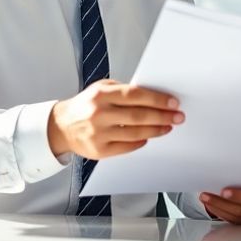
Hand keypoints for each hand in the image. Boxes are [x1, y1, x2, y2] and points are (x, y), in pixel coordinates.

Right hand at [48, 80, 183, 159]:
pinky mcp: (99, 151)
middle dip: (162, 116)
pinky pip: (127, 147)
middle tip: (178, 117)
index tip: (173, 103)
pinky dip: (141, 142)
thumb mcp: (101, 89)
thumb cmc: (85, 105)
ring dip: (156, 130)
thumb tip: (153, 96)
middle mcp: (99, 114)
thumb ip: (124, 91)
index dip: (157, 99)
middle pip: (139, 116)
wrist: (62, 126)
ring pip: (136, 133)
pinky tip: (149, 137)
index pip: (136, 95)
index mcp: (101, 95)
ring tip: (167, 127)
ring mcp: (99, 134)